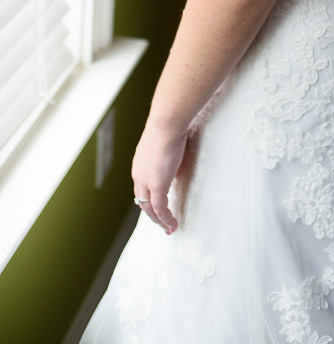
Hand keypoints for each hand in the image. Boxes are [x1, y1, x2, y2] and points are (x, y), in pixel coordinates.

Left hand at [131, 119, 191, 233]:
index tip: (158, 207)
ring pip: (149, 208)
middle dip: (152, 214)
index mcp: (139, 164)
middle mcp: (139, 175)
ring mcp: (146, 181)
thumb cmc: (169, 125)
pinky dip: (165, 219)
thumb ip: (167, 155)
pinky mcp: (157, 185)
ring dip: (159, 220)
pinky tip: (172, 225)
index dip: (149, 199)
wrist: (166, 123)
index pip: (142, 188)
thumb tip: (176, 157)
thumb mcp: (165, 143)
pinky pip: (160, 208)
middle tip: (162, 223)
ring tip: (168, 228)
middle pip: (142, 201)